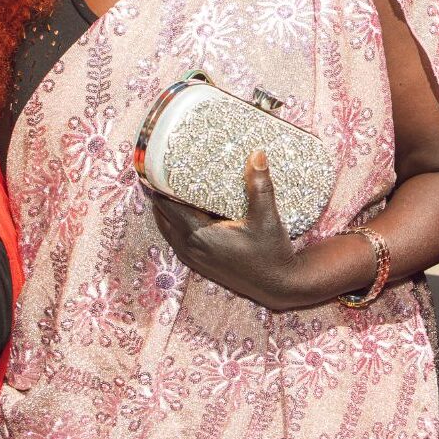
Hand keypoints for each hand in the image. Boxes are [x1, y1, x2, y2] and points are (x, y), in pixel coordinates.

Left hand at [150, 152, 311, 308]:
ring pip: (168, 229)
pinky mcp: (201, 264)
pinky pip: (178, 239)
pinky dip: (177, 223)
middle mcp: (190, 248)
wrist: (278, 284)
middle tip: (168, 171)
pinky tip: (192, 211)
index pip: (166, 205)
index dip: (160, 184)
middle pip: (161, 216)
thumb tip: (256, 154)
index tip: (162, 164)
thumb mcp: (266, 217)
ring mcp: (194, 258)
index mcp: (197, 235)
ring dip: (168, 210)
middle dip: (162, 194)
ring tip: (176, 187)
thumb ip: (259, 186)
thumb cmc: (271, 252)